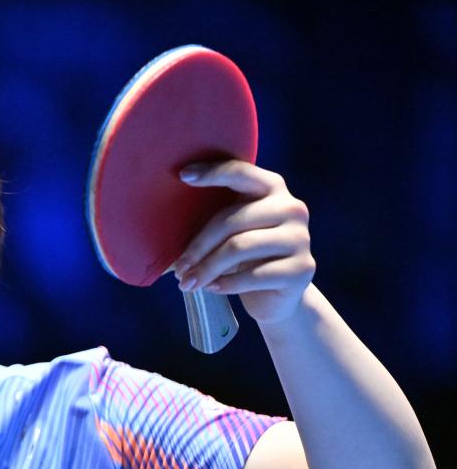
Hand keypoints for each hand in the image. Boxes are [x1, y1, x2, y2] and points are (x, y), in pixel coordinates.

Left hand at [172, 160, 315, 324]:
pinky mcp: (301, 269)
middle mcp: (291, 208)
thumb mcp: (232, 231)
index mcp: (272, 188)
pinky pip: (252, 276)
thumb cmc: (245, 257)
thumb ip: (216, 216)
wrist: (277, 296)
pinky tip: (212, 288)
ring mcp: (300, 238)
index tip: (183, 175)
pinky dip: (225, 284)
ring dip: (206, 269)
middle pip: (231, 220)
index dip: (212, 172)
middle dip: (198, 247)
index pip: (241, 172)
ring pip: (239, 248)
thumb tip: (168, 217)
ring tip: (187, 282)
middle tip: (178, 269)